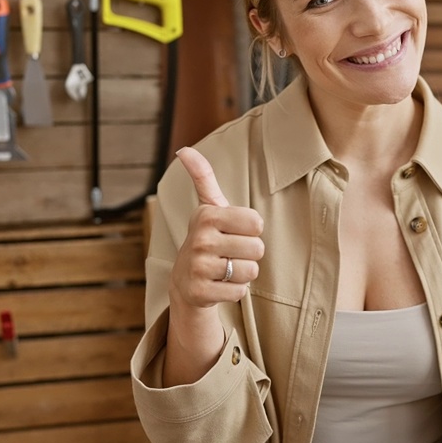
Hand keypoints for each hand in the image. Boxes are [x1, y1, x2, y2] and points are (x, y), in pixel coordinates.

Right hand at [170, 147, 265, 309]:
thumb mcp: (208, 207)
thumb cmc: (207, 237)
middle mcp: (200, 240)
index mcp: (207, 216)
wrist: (185, 280)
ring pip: (251, 271)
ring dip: (243, 273)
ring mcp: (198, 268)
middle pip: (257, 248)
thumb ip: (203, 176)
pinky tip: (219, 284)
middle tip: (229, 253)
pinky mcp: (201, 293)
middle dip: (248, 253)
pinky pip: (240, 292)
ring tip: (225, 268)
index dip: (251, 230)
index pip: (257, 223)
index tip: (233, 232)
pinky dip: (235, 291)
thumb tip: (183, 149)